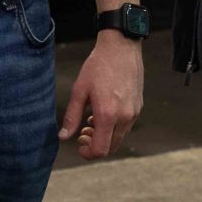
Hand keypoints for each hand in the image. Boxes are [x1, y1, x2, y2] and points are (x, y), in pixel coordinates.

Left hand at [60, 31, 143, 159]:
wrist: (121, 48)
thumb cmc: (98, 66)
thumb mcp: (79, 90)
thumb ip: (71, 117)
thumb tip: (63, 137)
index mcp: (108, 114)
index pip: (100, 150)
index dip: (87, 153)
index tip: (79, 144)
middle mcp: (124, 117)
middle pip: (111, 148)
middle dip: (95, 145)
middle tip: (82, 133)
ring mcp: (134, 113)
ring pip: (119, 138)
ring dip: (104, 137)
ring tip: (91, 121)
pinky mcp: (138, 107)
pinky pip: (126, 127)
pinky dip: (114, 127)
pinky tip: (103, 113)